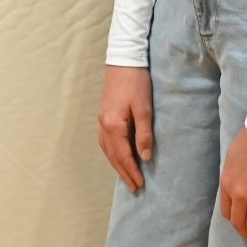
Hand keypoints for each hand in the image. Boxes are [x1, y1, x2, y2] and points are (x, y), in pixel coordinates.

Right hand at [97, 65, 154, 191]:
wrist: (124, 59)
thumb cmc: (136, 82)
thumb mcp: (144, 109)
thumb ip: (144, 135)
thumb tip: (145, 158)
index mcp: (113, 125)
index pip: (122, 155)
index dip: (131, 171)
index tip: (140, 185)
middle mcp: (104, 125)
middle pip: (112, 155)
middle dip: (123, 172)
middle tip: (134, 188)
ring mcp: (101, 119)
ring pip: (107, 149)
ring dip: (116, 164)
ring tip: (126, 175)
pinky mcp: (104, 114)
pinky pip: (105, 140)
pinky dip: (112, 152)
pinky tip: (118, 155)